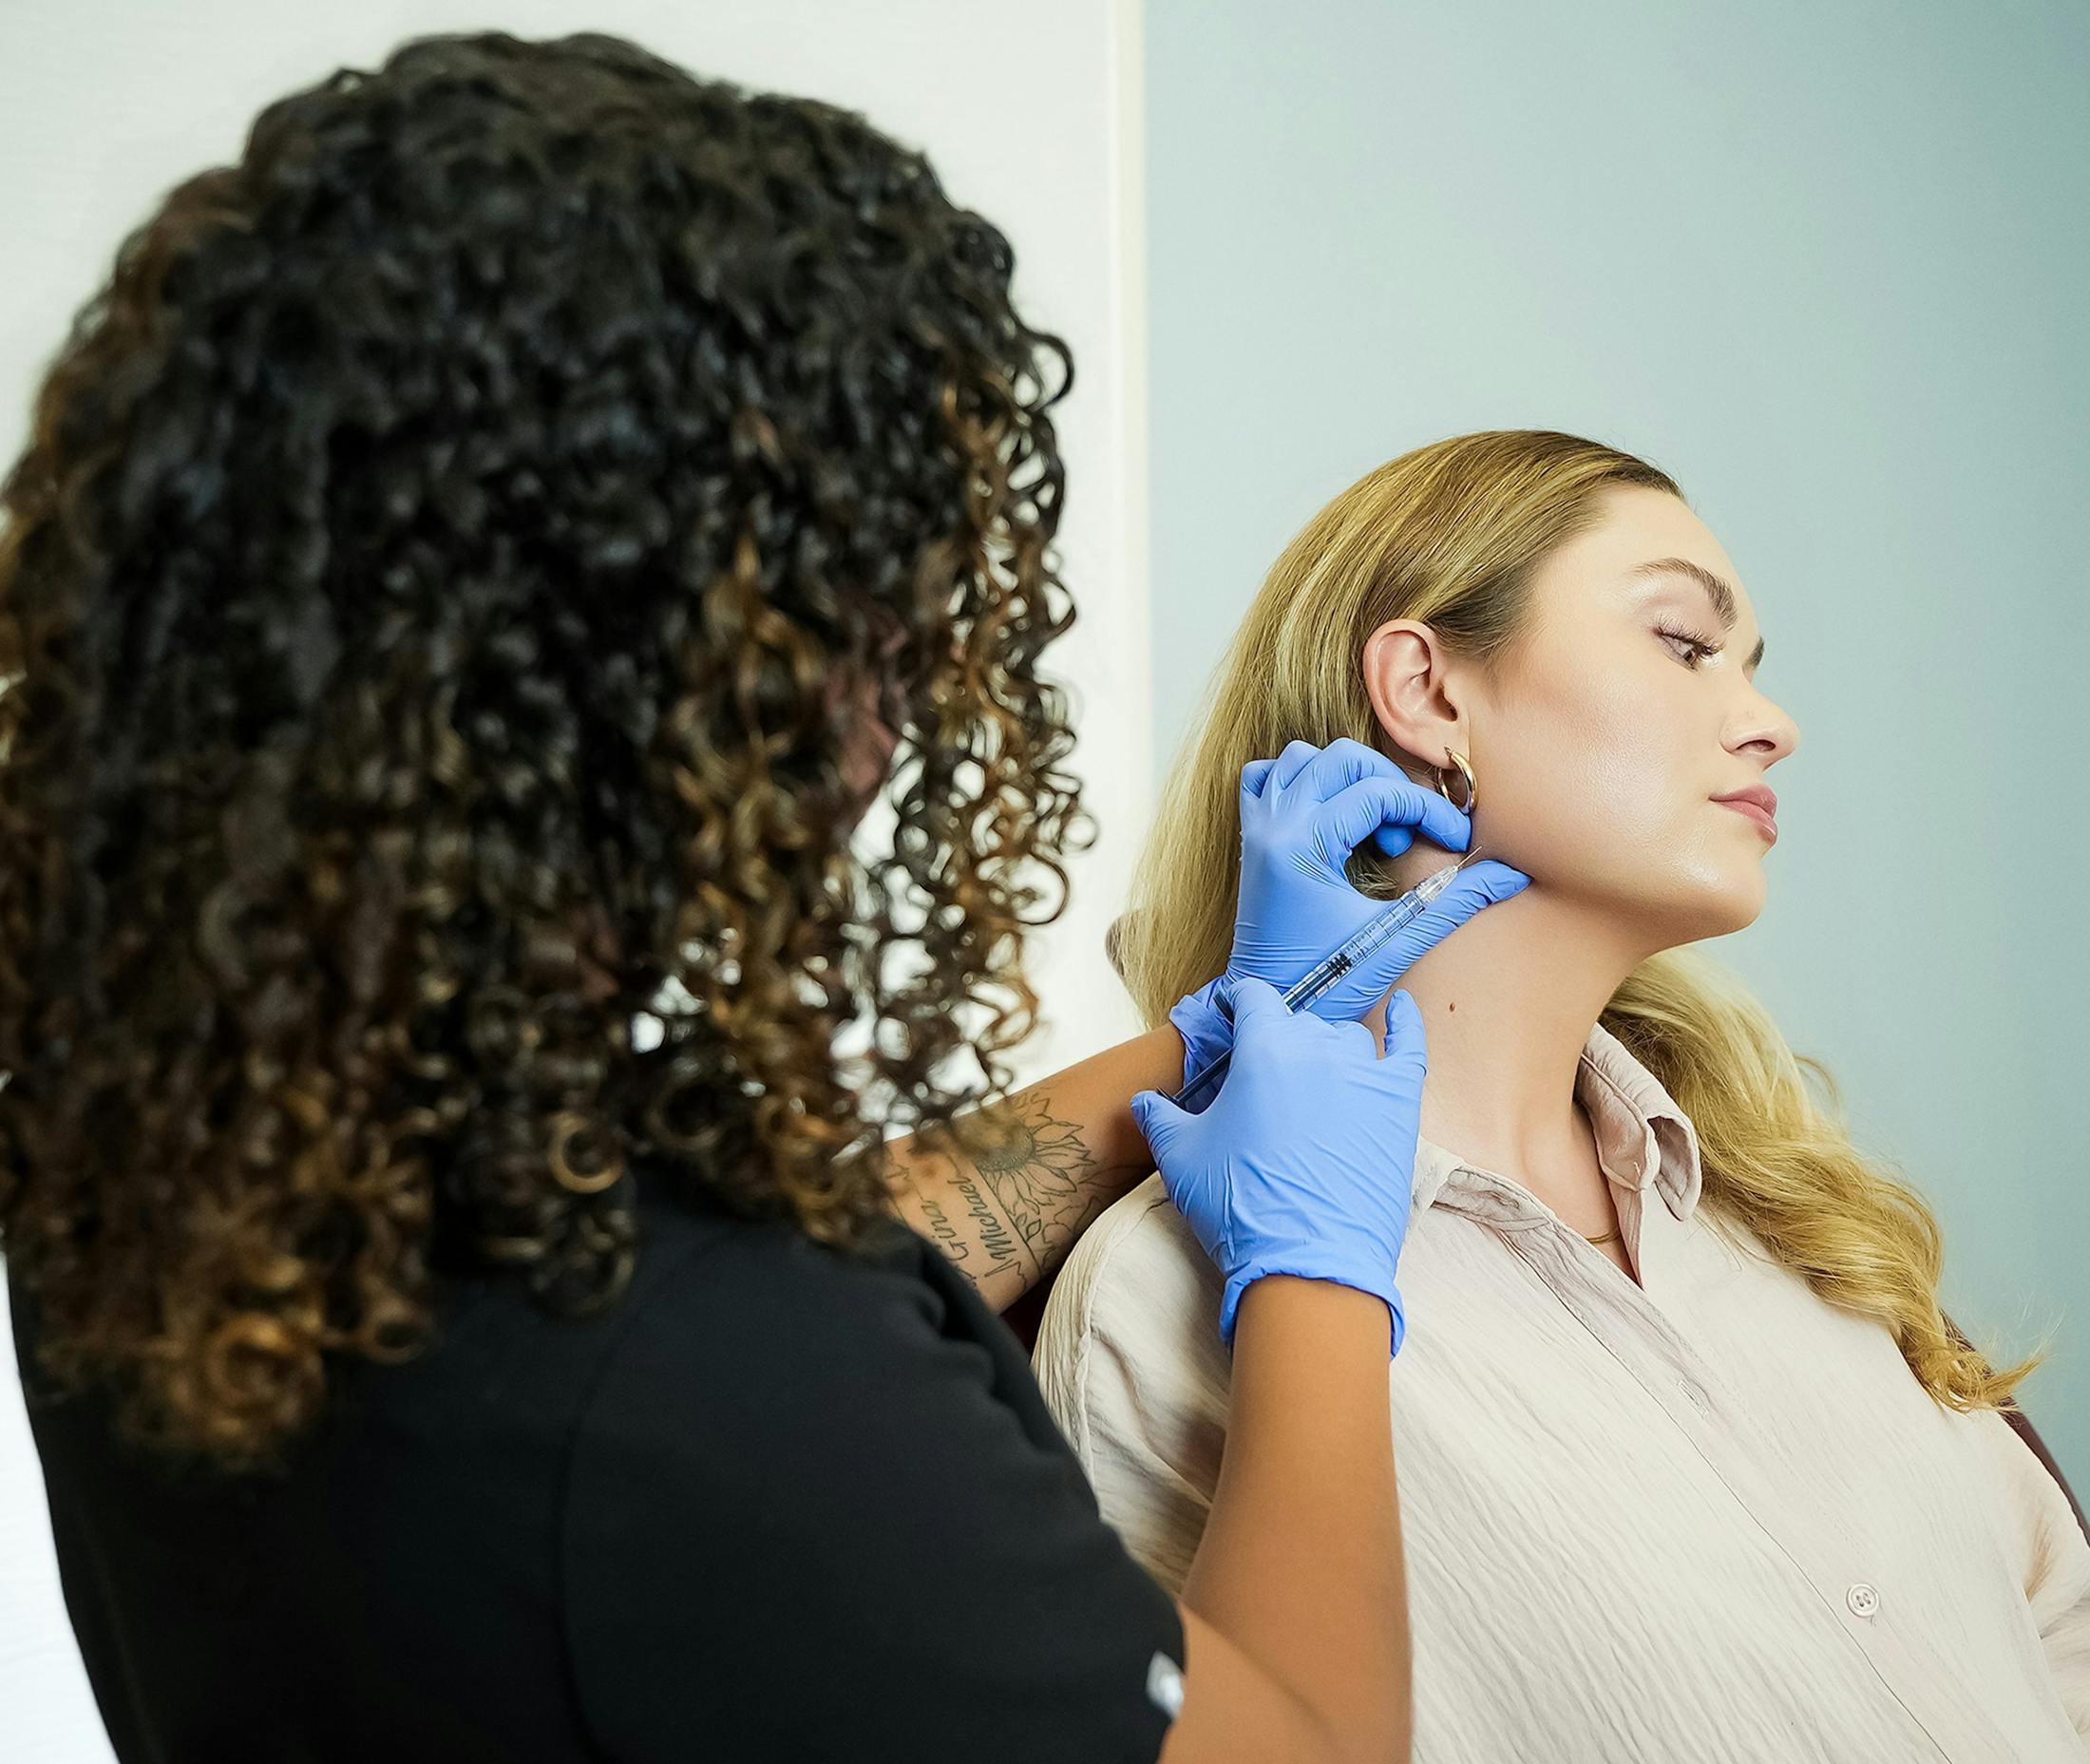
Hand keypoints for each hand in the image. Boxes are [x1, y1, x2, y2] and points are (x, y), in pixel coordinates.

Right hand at [1133, 977, 1428, 1355]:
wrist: (1307, 1264)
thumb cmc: (1239, 1206)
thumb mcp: (1180, 1157)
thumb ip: (1160, 1117)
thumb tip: (1145, 1100)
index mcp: (1263, 1048)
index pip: (1252, 997)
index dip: (1238, 1003)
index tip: (1231, 1016)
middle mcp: (1318, 1048)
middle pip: (1299, 1022)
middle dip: (1279, 1038)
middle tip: (1265, 1075)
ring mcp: (1365, 1074)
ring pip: (1347, 1038)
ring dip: (1328, 1048)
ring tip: (1313, 1079)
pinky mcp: (1400, 1105)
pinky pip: (1408, 1047)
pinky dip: (1405, 1024)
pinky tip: (1401, 1010)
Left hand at [1173, 738, 1529, 1087]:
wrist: (1274, 1012)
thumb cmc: (1329, 985)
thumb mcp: (1398, 940)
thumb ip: (1456, 901)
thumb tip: (1514, 874)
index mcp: (1303, 848)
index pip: (1379, 794)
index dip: (1428, 811)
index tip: (1456, 840)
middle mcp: (1273, 827)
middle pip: (1343, 759)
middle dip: (1390, 787)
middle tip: (1408, 837)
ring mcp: (1257, 828)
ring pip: (1302, 759)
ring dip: (1347, 778)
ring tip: (1371, 824)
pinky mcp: (1251, 838)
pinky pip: (1264, 778)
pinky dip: (1300, 780)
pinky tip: (1330, 813)